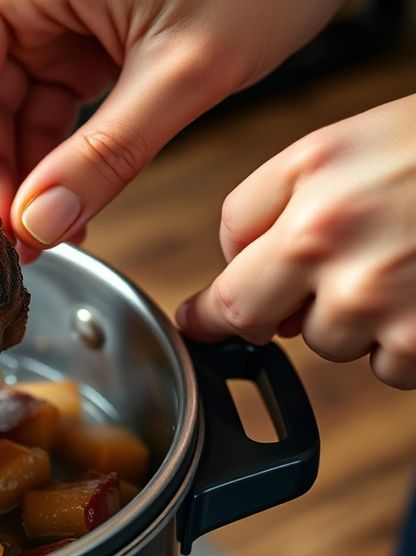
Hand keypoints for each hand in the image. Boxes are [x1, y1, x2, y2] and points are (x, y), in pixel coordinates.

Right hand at [0, 0, 341, 257]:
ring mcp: (53, 2)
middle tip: (15, 241)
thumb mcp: (184, 69)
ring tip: (48, 229)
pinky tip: (71, 194)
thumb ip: (107, 154)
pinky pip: (51, 90)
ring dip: (28, 167)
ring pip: (11, 99)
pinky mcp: (85, 20)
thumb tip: (43, 221)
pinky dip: (62, 144)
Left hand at [177, 94, 415, 389]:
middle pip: (255, 320)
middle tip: (317, 280)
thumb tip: (231, 272)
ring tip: (398, 266)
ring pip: (328, 344)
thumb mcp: (332, 149)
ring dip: (349, 321)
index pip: (225, 278)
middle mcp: (335, 252)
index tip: (198, 322)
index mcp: (307, 201)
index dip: (210, 307)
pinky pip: (388, 368)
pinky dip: (402, 345)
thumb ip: (261, 207)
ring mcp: (383, 304)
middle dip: (271, 312)